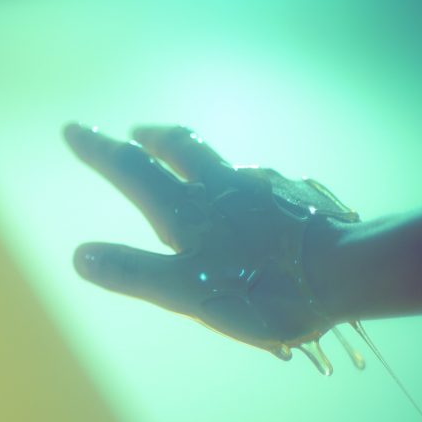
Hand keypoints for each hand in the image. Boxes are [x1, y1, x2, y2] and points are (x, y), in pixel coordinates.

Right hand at [64, 123, 358, 361]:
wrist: (348, 274)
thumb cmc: (262, 289)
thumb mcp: (186, 293)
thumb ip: (133, 273)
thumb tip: (79, 255)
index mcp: (187, 209)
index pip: (131, 170)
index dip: (99, 150)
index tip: (73, 129)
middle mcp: (221, 187)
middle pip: (180, 148)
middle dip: (150, 139)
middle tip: (134, 132)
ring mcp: (261, 189)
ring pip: (220, 163)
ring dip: (194, 156)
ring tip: (188, 166)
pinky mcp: (295, 200)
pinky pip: (255, 185)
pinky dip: (237, 185)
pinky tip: (247, 204)